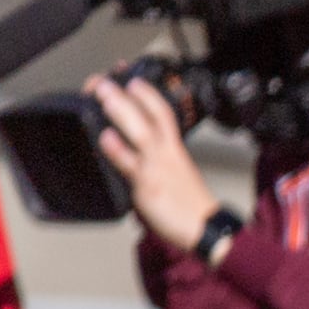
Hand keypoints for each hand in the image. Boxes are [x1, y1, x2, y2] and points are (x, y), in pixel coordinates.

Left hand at [85, 71, 218, 253]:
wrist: (205, 230)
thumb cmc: (189, 205)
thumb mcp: (174, 174)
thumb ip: (152, 159)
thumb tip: (126, 148)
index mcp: (175, 149)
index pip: (163, 113)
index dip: (147, 93)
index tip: (131, 78)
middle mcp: (167, 154)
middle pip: (151, 116)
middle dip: (128, 94)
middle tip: (106, 79)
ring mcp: (157, 168)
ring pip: (140, 133)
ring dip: (120, 111)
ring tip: (102, 94)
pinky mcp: (148, 186)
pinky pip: (130, 165)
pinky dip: (117, 150)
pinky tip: (104, 137)